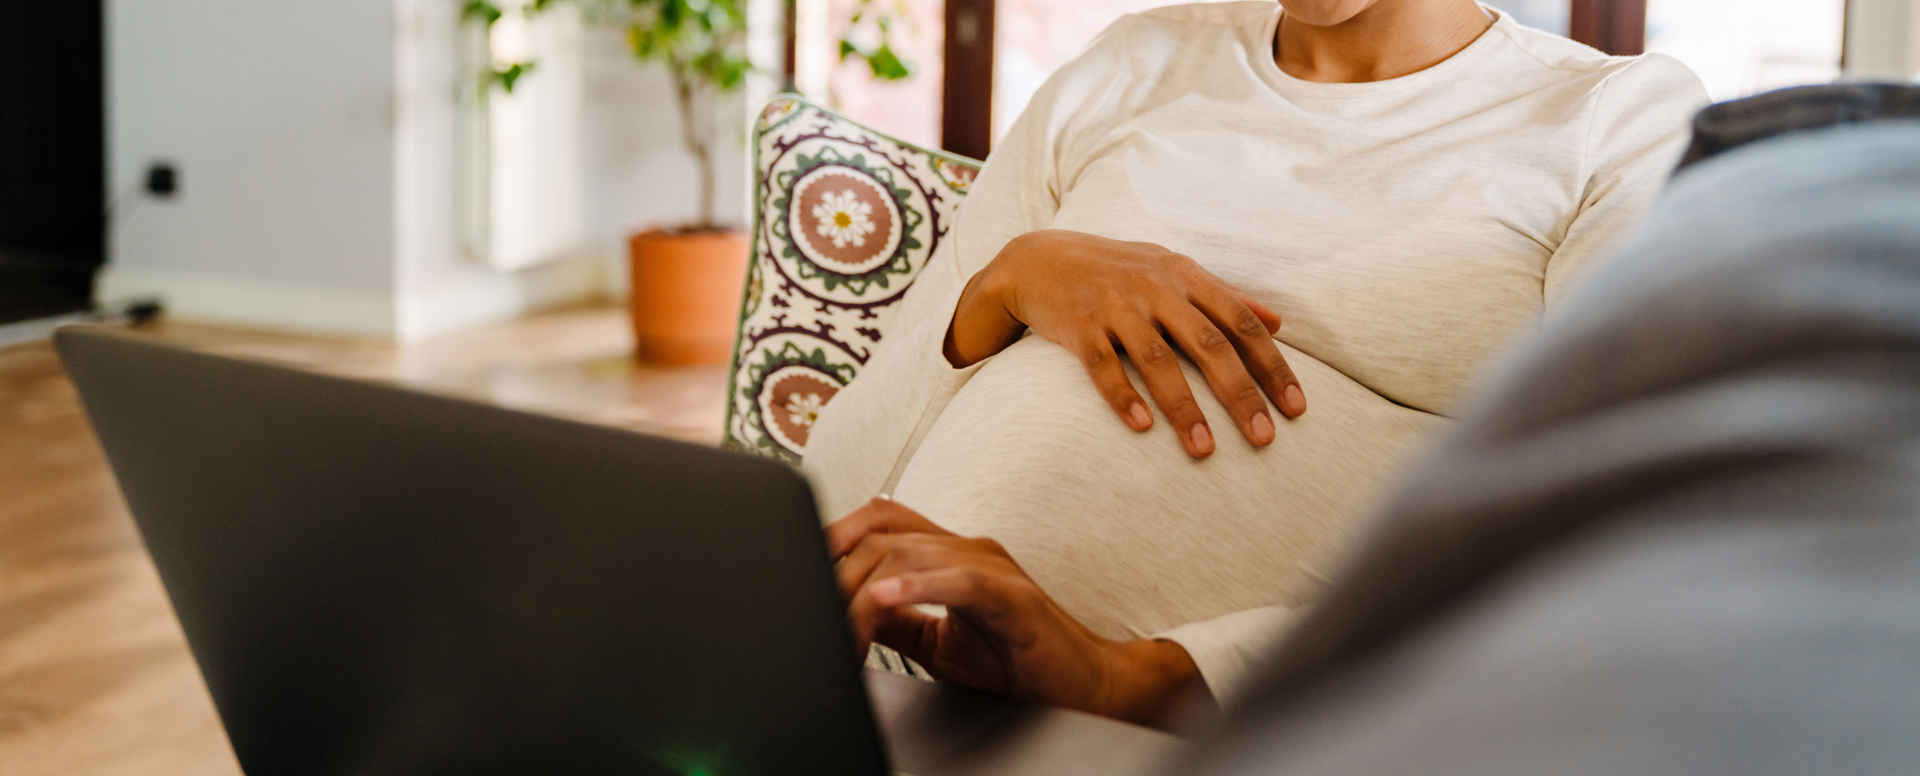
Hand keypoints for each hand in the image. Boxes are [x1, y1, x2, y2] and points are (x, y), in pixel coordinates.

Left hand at [828, 498, 1210, 726]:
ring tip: (841, 630)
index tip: (798, 572)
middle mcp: (968, 549)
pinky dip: (916, 586)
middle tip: (814, 617)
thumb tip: (841, 615)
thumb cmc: (1015, 661)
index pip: (880, 518)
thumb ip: (894, 620)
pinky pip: (960, 580)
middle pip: (883, 531)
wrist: (1085, 686)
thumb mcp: (935, 641)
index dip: (833, 536)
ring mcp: (993, 567)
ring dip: (863, 593)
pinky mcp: (1014, 597)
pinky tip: (881, 600)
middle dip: (838, 571)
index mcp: (949, 552)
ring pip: (910, 554)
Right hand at [944, 229, 1305, 458]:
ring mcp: (1115, 306)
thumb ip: (1225, 296)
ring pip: (1157, 359)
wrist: (1039, 260)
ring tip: (1205, 450)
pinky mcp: (1078, 326)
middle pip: (1207, 343)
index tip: (1296, 407)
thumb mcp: (1173, 271)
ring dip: (1184, 407)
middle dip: (1239, 393)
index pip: (1240, 322)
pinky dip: (1122, 395)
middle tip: (1263, 439)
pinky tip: (1141, 427)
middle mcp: (1154, 288)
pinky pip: (1102, 365)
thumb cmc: (1118, 271)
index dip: (1271, 365)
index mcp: (1185, 277)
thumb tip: (1279, 323)